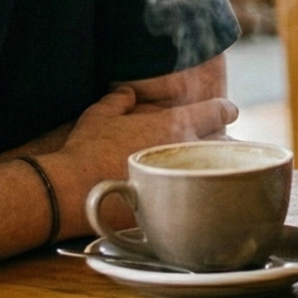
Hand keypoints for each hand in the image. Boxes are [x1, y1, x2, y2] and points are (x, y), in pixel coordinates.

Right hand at [47, 86, 237, 235]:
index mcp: (171, 124)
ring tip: (213, 169)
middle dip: (223, 143)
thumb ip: (118, 100)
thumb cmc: (85, 150)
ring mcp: (180, 179)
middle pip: (224, 144)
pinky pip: (197, 198)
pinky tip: (192, 196)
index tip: (226, 111)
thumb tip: (126, 92)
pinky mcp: (171, 205)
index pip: (218, 111)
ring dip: (216, 169)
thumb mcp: (99, 115)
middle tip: (219, 144)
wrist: (70, 190)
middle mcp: (182, 149)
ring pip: (216, 172)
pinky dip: (198, 195)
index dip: (224, 109)